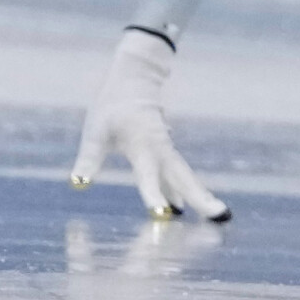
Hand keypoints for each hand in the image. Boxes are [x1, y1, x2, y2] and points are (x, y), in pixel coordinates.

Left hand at [70, 28, 229, 221]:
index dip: (155, 195)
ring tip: (218, 218)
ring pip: (186, 176)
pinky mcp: (166, 151)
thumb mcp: (95, 131)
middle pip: (184, 178)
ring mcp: (167, 150)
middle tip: (221, 217)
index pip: (149, 176)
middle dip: (201, 199)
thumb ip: (89, 159)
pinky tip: (185, 206)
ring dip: (200, 196)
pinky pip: (179, 173)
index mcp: (143, 145)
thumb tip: (78, 183)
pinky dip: (187, 189)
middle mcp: (161, 150)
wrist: (134, 81)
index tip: (164, 215)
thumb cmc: (112, 106)